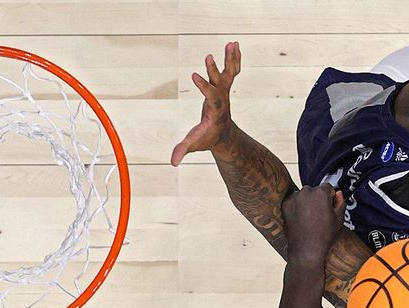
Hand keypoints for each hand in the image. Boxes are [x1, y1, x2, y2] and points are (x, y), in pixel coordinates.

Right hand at [170, 41, 241, 165]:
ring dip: (231, 59)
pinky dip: (233, 58)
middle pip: (220, 82)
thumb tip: (173, 163)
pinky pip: (231, 70)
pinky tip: (235, 45)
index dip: (203, 86)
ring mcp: (225, 92)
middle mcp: (221, 99)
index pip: (210, 96)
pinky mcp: (225, 87)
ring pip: (230, 73)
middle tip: (209, 56)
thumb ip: (183, 150)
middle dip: (214, 70)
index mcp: (214, 110)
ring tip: (233, 43)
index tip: (195, 75)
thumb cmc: (207, 139)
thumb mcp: (195, 144)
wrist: (224, 137)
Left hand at [283, 184, 346, 265]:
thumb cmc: (324, 235)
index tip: (329, 207)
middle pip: (314, 191)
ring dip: (306, 202)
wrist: (306, 248)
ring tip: (309, 218)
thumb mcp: (339, 219)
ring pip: (303, 195)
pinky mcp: (285, 204)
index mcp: (321, 192)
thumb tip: (338, 193)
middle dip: (317, 199)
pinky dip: (296, 207)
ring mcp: (294, 197)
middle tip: (318, 214)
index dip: (330, 197)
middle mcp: (306, 191)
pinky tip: (301, 219)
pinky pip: (293, 201)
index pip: (328, 187)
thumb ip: (340, 202)